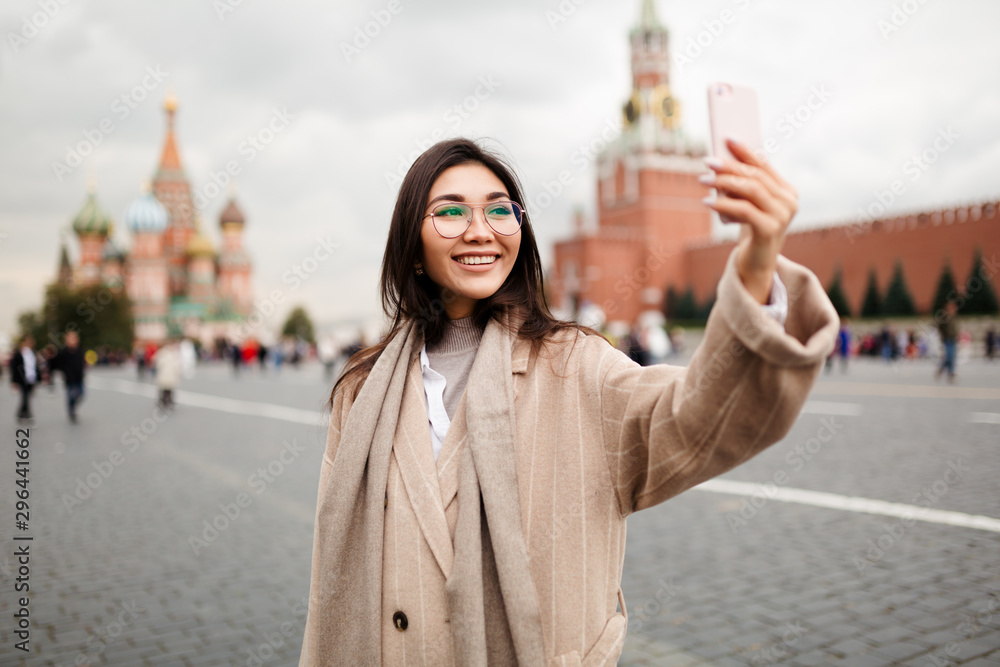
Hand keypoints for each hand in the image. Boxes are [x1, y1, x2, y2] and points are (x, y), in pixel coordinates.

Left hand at [700, 139, 797, 303]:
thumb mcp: (747, 205)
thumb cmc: (749, 231)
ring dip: (724, 182)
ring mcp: (783, 216)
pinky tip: (707, 202)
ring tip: (702, 180)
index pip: (764, 165)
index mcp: (787, 191)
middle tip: (707, 161)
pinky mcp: (770, 230)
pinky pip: (744, 210)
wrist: (756, 265)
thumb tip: (722, 160)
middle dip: (729, 166)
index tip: (727, 138)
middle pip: (756, 176)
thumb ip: (743, 185)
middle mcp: (789, 202)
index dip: (745, 151)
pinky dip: (723, 204)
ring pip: (751, 190)